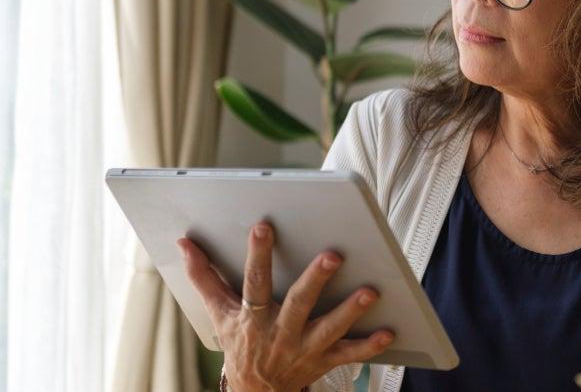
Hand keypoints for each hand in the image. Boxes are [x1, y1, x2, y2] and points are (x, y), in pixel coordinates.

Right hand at [179, 222, 393, 391]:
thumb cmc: (239, 343)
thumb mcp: (218, 313)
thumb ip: (204, 277)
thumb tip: (184, 243)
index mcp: (252, 318)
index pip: (253, 283)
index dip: (256, 255)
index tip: (263, 227)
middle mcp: (279, 333)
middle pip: (297, 304)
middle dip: (315, 280)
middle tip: (334, 255)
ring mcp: (304, 348)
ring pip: (328, 328)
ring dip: (349, 311)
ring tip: (370, 292)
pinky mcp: (323, 361)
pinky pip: (348, 355)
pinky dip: (369, 346)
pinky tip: (388, 332)